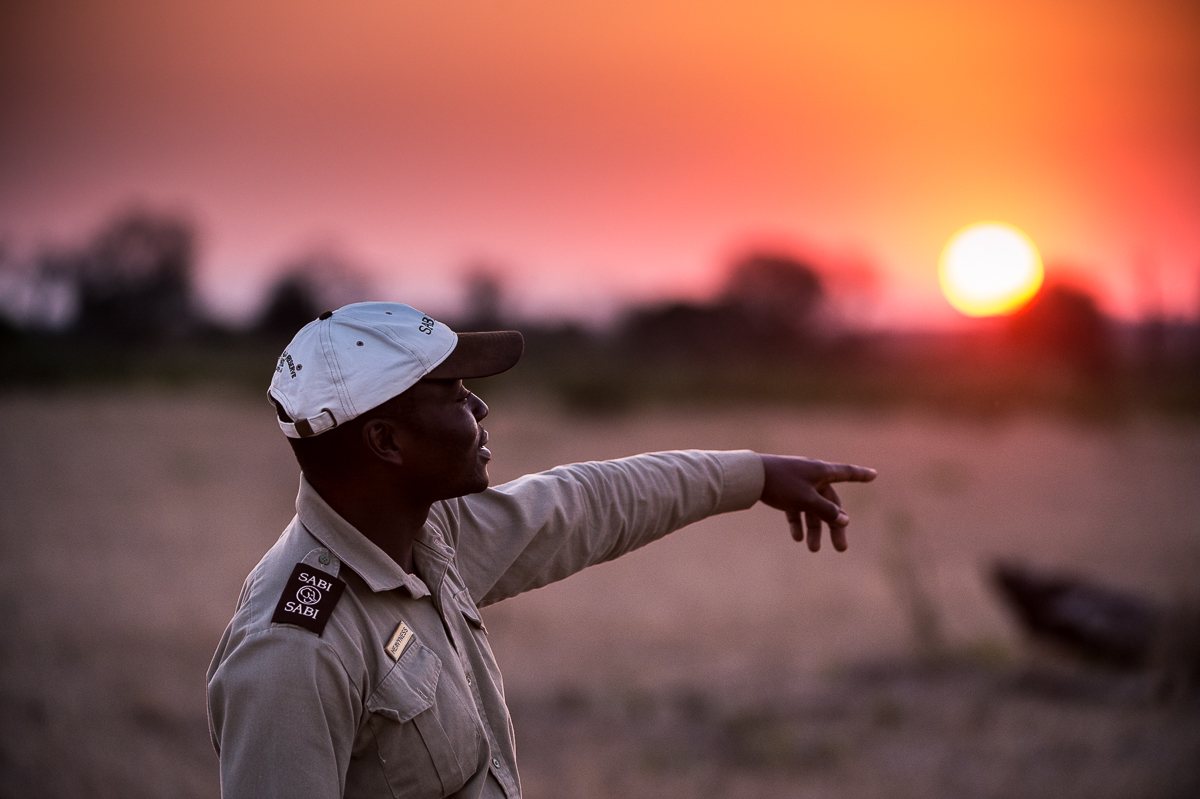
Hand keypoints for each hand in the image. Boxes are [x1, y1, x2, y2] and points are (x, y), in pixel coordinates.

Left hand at [758, 455, 876, 551]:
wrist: (750, 476)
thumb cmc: (781, 483)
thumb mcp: (806, 500)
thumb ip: (826, 510)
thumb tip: (845, 520)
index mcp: (821, 472)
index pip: (847, 473)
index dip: (861, 475)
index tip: (874, 474)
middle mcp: (812, 476)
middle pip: (830, 503)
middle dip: (835, 526)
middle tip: (841, 549)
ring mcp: (798, 483)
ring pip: (812, 509)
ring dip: (814, 529)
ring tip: (813, 549)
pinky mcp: (784, 490)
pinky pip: (796, 508)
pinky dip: (797, 522)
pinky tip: (796, 538)